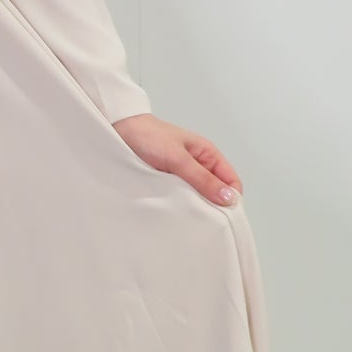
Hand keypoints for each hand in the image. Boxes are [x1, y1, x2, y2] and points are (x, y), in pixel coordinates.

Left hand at [110, 113, 241, 206]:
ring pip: (198, 198)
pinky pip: (181, 199)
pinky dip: (180, 206)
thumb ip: (202, 179)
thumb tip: (229, 198)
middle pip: (216, 193)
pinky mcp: (168, 183)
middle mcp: (198, 166)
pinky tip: (174, 212)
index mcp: (208, 155)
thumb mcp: (178, 158)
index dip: (231, 200)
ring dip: (194, 207)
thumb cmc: (149, 136)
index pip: (232, 182)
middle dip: (213, 207)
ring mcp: (183, 175)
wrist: (119, 130)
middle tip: (204, 221)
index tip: (224, 218)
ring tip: (187, 217)